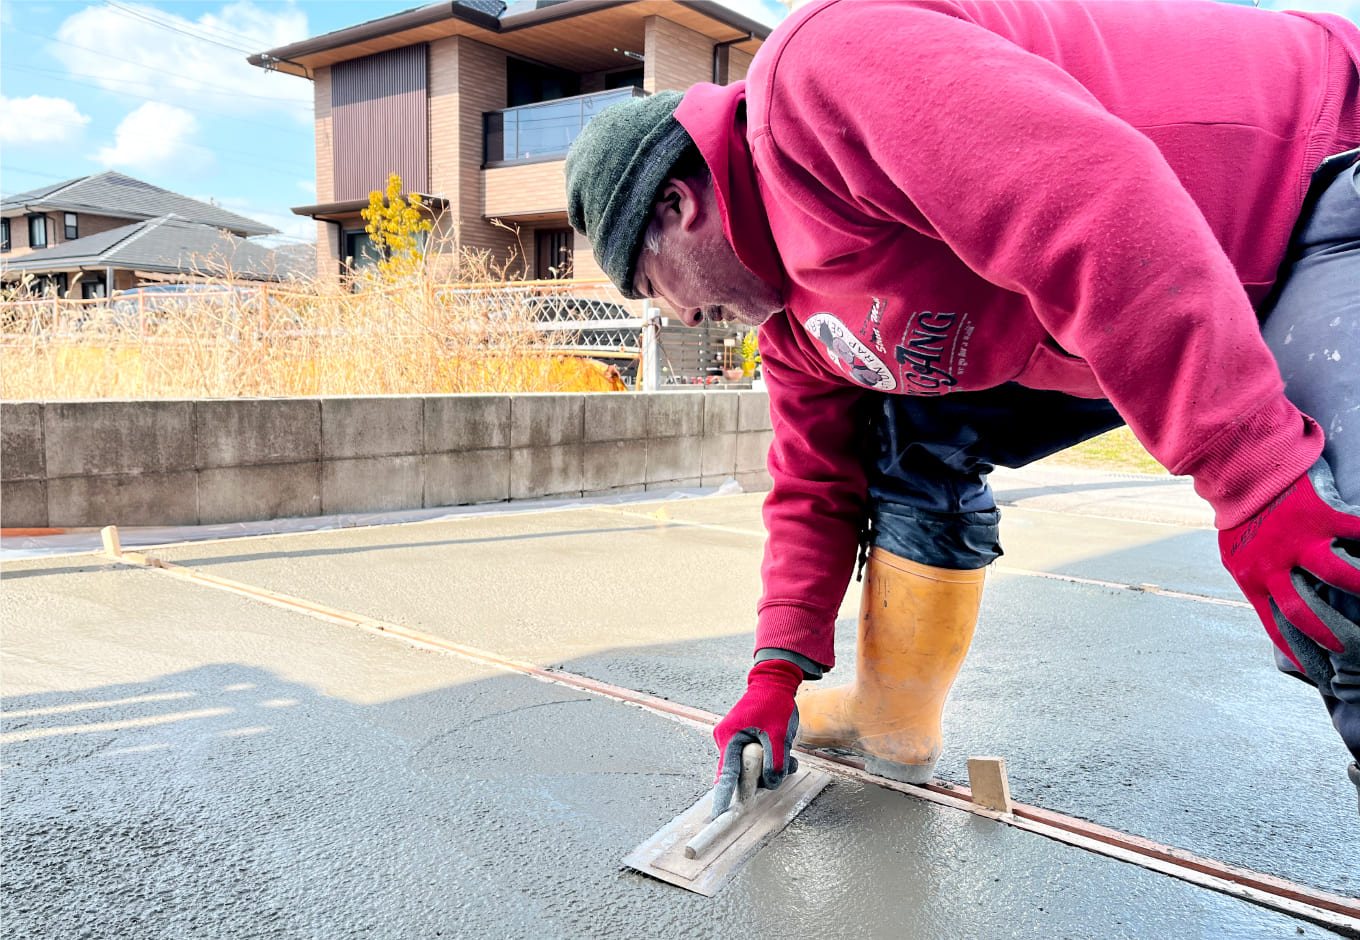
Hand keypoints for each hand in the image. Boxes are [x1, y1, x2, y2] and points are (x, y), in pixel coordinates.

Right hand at [711, 659, 802, 817]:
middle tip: (783, 767)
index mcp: (730, 738)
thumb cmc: (774, 703)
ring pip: (751, 768)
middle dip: (762, 777)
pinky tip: (785, 755)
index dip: (723, 796)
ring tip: (789, 758)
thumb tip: (771, 784)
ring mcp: (735, 740)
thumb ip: (775, 762)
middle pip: (741, 774)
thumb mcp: (778, 734)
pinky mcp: (745, 740)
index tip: (718, 815)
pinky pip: (755, 760)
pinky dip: (770, 761)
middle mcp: (728, 741)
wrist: (774, 681)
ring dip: (770, 768)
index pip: (726, 774)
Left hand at [1219, 459, 1359, 677]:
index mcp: (1254, 581)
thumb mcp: (1238, 557)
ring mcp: (1299, 540)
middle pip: (1306, 613)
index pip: (1279, 629)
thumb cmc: (1241, 518)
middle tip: (1355, 652)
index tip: (1323, 676)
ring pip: (1339, 575)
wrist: (1237, 472)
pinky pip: (1357, 530)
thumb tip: (1279, 608)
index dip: (1303, 656)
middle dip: (1333, 637)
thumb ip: (1260, 583)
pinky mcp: (1318, 514)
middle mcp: (1275, 566)